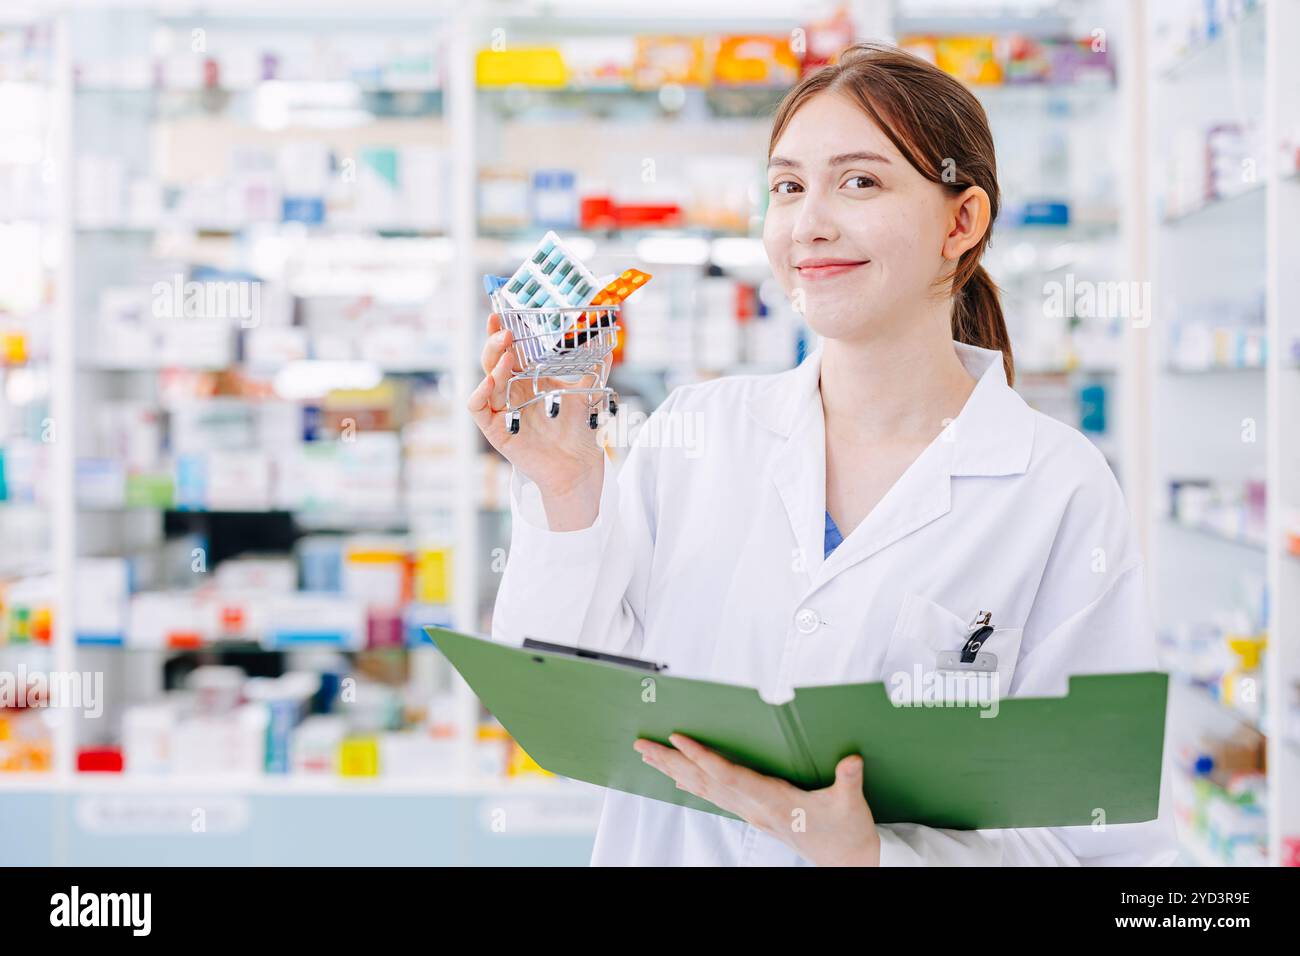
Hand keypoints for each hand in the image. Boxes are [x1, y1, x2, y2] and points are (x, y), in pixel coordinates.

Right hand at [467, 312, 608, 526]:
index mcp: (528, 378)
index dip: (503, 329)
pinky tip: (490, 383)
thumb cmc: (578, 431)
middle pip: (493, 358)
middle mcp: (511, 391)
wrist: (578, 467)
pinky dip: (479, 394)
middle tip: (504, 329)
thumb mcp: (587, 394)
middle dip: (495, 341)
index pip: (511, 348)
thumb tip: (608, 343)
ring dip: (493, 363)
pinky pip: (477, 408)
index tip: (503, 310)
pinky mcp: (496, 430)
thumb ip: (594, 369)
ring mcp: (502, 409)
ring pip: (485, 379)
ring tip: (506, 352)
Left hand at [634, 734, 880, 865]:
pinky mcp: (754, 815)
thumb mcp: (850, 804)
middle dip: (672, 762)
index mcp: (773, 801)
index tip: (678, 739)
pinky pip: (715, 797)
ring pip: (704, 789)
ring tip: (651, 756)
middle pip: (704, 781)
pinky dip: (693, 784)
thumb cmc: (847, 832)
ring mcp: (751, 813)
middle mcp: (754, 808)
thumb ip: (849, 780)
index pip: (729, 775)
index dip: (702, 757)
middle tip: (643, 746)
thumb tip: (852, 761)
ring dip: (675, 771)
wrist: (847, 861)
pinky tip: (679, 778)